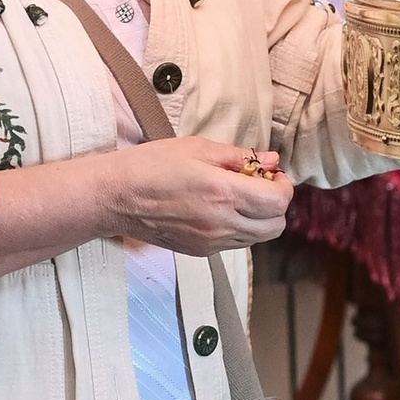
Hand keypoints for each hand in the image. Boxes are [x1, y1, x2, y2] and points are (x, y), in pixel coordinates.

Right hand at [0, 136, 287, 276]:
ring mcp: (211, 241)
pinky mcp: (201, 251)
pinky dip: (241, 229)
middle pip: (275, 226)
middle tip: (259, 185)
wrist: (116, 197)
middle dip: (275, 205)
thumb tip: (270, 160)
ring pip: (258, 238)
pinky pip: (236, 244)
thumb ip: (238, 157)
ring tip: (239, 197)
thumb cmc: (152, 165)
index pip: (278, 201)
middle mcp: (222, 223)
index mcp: (223, 193)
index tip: (270, 173)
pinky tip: (221, 210)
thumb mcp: (197, 148)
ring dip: (259, 218)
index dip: (283, 186)